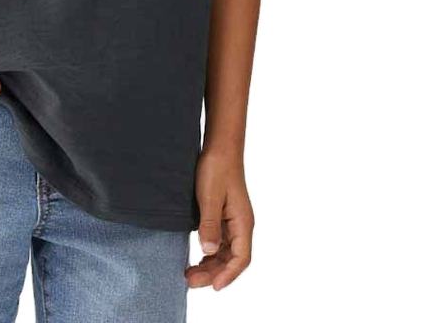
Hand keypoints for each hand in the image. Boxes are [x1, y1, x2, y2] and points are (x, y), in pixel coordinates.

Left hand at [186, 148, 253, 290]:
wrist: (219, 146)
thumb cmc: (216, 168)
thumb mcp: (209, 196)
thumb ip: (209, 224)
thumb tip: (209, 251)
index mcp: (242, 222)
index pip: (241, 258)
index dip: (228, 275)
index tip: (213, 286)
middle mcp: (240, 224)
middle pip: (231, 258)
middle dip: (213, 273)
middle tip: (190, 280)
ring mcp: (232, 220)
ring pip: (225, 252)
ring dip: (210, 265)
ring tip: (190, 274)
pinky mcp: (223, 215)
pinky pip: (219, 241)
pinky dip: (209, 253)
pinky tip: (197, 257)